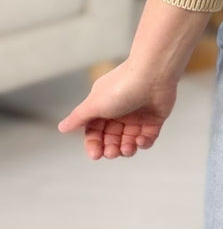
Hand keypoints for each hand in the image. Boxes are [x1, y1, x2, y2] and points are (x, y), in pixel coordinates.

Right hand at [56, 60, 178, 159]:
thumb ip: (78, 117)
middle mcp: (120, 111)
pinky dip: (144, 142)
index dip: (94, 144)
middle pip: (112, 138)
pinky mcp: (154, 118)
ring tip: (127, 148)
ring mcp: (138, 115)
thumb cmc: (121, 87)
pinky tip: (141, 140)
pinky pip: (148, 137)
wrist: (153, 74)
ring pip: (129, 140)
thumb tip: (62, 127)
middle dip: (111, 148)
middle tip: (112, 153)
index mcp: (103, 106)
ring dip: (127, 148)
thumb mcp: (94, 104)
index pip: (95, 131)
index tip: (96, 154)